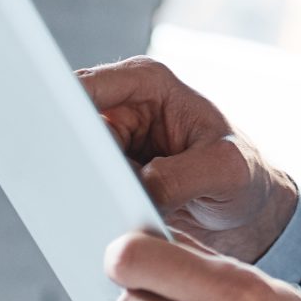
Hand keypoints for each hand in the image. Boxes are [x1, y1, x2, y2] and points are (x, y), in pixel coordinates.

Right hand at [77, 54, 299, 263]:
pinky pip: (83, 185)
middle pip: (71, 125)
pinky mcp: (109, 173)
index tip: (53, 136)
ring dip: (81, 184)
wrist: (246, 210)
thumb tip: (137, 187)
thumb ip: (182, 177)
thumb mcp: (225, 171)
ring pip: (72, 160)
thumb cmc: (244, 175)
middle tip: (81, 186)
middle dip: (70, 155)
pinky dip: (90, 201)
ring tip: (105, 207)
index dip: (64, 107)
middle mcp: (124, 105)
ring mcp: (114, 141)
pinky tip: (105, 218)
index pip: (90, 86)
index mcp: (149, 82)